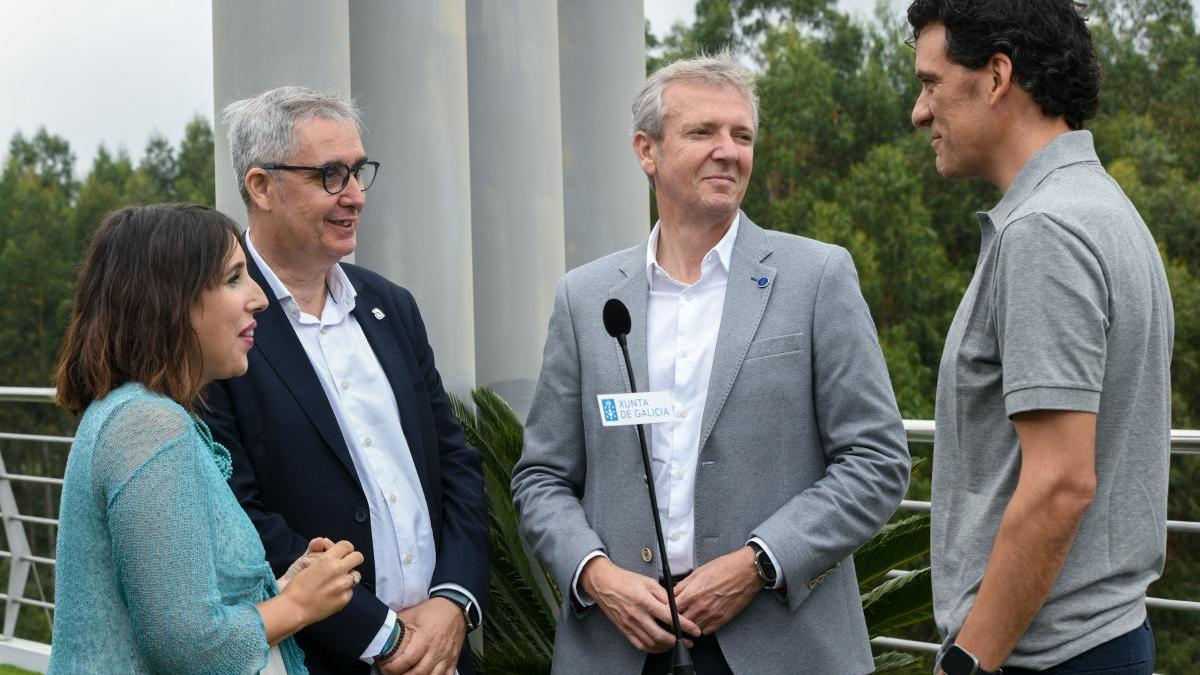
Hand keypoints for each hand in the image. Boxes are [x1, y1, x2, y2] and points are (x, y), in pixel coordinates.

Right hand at [278, 539, 362, 624]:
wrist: (293, 608)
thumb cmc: (296, 587)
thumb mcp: (305, 564)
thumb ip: (317, 552)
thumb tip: (324, 541)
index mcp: (328, 559)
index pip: (347, 546)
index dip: (345, 549)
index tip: (342, 553)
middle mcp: (338, 570)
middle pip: (358, 557)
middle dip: (352, 559)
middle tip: (345, 564)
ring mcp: (343, 585)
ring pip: (356, 575)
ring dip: (348, 576)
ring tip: (335, 581)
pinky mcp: (344, 598)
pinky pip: (350, 590)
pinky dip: (344, 590)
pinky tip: (332, 593)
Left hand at [376, 597, 466, 674]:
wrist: (454, 607)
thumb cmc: (432, 611)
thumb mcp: (412, 614)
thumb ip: (398, 626)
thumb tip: (382, 633)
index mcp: (425, 638)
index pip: (407, 660)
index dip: (393, 668)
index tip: (385, 667)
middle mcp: (436, 650)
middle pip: (418, 673)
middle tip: (393, 674)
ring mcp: (446, 657)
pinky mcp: (453, 660)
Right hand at [579, 557, 699, 652]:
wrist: (603, 584)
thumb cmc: (625, 580)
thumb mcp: (648, 581)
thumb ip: (663, 595)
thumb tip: (677, 607)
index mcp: (644, 600)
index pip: (669, 617)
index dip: (685, 626)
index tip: (694, 630)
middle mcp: (637, 614)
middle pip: (661, 636)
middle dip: (678, 642)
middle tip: (687, 641)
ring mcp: (630, 624)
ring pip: (651, 643)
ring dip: (666, 647)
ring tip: (675, 643)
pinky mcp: (624, 629)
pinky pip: (640, 645)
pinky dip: (652, 648)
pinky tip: (659, 645)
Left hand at [674, 546, 759, 635]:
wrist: (746, 571)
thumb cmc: (724, 568)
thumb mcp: (698, 572)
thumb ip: (683, 585)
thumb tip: (672, 593)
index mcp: (692, 593)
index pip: (671, 610)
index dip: (667, 610)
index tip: (667, 609)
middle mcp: (701, 607)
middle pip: (680, 623)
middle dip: (676, 620)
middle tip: (676, 616)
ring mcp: (712, 615)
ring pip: (693, 629)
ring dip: (689, 625)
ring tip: (689, 617)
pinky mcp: (723, 619)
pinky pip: (707, 631)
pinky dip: (702, 627)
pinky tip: (702, 619)